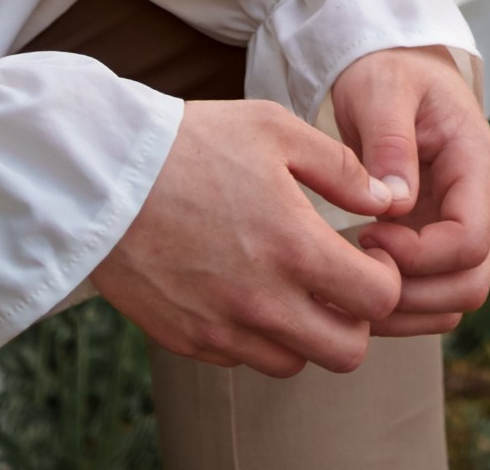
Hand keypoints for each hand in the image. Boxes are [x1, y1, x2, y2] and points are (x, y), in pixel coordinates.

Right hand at [92, 99, 405, 376]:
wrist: (102, 174)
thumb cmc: (191, 142)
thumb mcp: (273, 129)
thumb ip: (341, 167)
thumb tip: (386, 200)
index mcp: (294, 247)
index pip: (379, 299)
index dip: (385, 276)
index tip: (365, 253)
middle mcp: (264, 302)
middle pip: (346, 351)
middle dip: (354, 318)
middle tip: (335, 279)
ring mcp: (224, 328)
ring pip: (295, 361)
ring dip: (303, 330)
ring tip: (284, 281)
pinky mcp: (188, 339)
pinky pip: (242, 357)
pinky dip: (253, 333)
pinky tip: (238, 285)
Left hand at [329, 45, 489, 336]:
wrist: (393, 70)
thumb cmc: (388, 71)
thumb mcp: (382, 88)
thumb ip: (390, 141)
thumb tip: (397, 204)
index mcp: (478, 163)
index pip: (469, 240)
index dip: (419, 255)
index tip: (366, 236)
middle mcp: (483, 202)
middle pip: (469, 282)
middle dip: (412, 295)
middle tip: (354, 276)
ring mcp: (466, 224)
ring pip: (455, 297)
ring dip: (407, 309)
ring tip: (349, 289)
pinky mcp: (441, 240)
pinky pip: (435, 291)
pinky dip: (402, 305)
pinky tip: (357, 288)